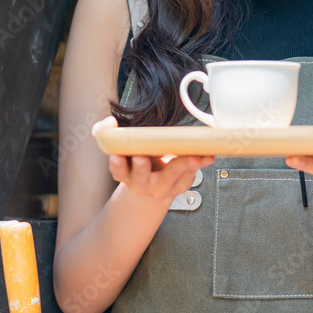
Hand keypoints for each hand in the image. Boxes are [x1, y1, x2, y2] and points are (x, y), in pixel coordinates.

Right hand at [92, 116, 214, 205]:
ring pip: (171, 176)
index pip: (118, 171)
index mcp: (125, 174)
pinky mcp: (179, 185)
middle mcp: (141, 184)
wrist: (151, 188)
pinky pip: (189, 176)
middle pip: (141, 178)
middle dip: (141, 168)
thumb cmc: (137, 163)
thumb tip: (108, 123)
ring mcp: (161, 187)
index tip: (117, 156)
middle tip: (142, 158)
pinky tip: (206, 156)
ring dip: (182, 165)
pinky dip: (199, 164)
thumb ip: (106, 132)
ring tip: (192, 156)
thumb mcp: (119, 148)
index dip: (117, 164)